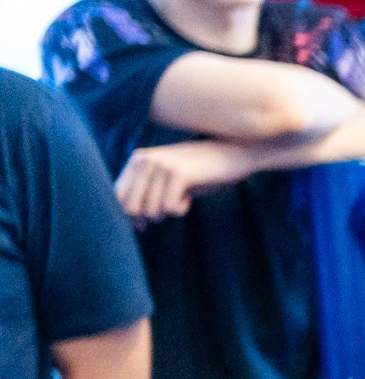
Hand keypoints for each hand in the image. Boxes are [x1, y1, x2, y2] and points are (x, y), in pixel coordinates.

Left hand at [114, 139, 250, 220]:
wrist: (233, 153)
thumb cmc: (201, 172)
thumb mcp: (168, 179)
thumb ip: (147, 194)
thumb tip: (135, 225)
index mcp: (137, 159)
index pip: (117, 196)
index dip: (129, 216)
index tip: (144, 224)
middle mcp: (144, 160)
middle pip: (131, 207)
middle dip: (148, 218)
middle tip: (167, 211)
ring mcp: (161, 165)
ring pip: (151, 210)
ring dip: (167, 214)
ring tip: (181, 201)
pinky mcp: (179, 174)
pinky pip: (170, 208)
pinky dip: (180, 210)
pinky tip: (189, 198)